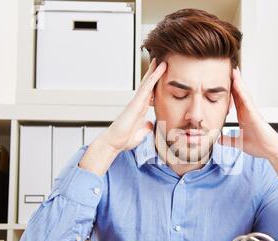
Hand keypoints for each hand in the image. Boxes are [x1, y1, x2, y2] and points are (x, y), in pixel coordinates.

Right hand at [79, 58, 165, 175]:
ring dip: (155, 72)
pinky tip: (159, 69)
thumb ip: (146, 127)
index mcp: (141, 109)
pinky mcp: (135, 103)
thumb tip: (150, 124)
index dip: (156, 84)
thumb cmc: (124, 139)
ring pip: (147, 83)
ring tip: (162, 61)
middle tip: (162, 62)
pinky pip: (146, 87)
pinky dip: (153, 78)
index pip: (151, 94)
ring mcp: (136, 102)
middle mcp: (138, 103)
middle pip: (148, 85)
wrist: (114, 143)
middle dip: (154, 74)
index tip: (163, 77)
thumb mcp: (140, 133)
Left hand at [219, 67, 277, 177]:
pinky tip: (237, 82)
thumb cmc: (259, 146)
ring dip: (238, 81)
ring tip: (233, 70)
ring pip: (244, 93)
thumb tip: (218, 139)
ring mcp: (252, 111)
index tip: (222, 82)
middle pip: (239, 93)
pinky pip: (247, 100)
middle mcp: (248, 111)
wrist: (271, 150)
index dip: (229, 91)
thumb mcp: (238, 142)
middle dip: (234, 82)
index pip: (235, 101)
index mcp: (244, 116)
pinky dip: (241, 90)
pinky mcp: (255, 114)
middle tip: (228, 70)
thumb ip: (228, 139)